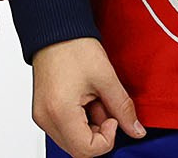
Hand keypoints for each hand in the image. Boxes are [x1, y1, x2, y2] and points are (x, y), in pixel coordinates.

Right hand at [31, 38, 142, 157]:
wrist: (53, 30)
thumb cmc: (73, 48)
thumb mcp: (106, 78)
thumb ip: (123, 109)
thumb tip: (136, 131)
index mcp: (59, 111)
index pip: (86, 150)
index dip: (107, 139)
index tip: (113, 118)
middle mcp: (45, 117)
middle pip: (78, 149)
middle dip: (99, 135)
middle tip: (104, 108)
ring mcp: (42, 114)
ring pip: (72, 140)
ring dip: (90, 128)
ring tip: (93, 100)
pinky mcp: (43, 110)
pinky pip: (65, 129)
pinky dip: (80, 121)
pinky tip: (85, 100)